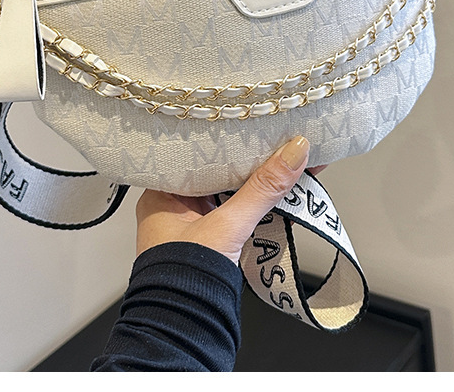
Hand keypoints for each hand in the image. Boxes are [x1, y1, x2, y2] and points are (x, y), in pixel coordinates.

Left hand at [136, 136, 317, 263]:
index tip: (251, 122)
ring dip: (254, 180)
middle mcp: (172, 205)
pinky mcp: (209, 239)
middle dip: (246, 158)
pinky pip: (234, 209)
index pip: (197, 152)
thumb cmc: (185, 281)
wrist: (185, 331)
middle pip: (215, 170)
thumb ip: (263, 189)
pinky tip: (276, 189)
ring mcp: (191, 223)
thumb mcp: (227, 225)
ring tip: (282, 156)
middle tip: (275, 137)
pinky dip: (254, 201)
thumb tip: (293, 152)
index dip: (226, 137)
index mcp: (161, 193)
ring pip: (227, 189)